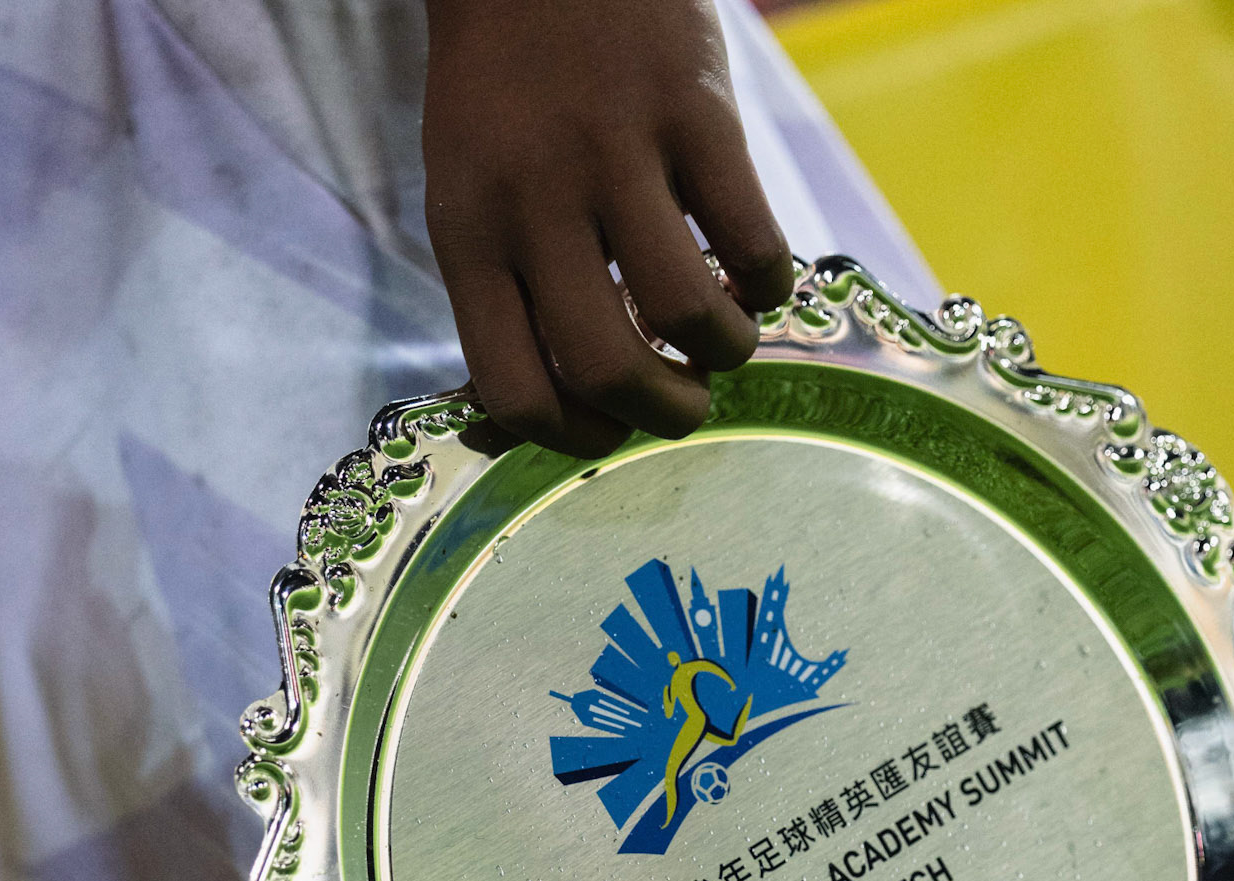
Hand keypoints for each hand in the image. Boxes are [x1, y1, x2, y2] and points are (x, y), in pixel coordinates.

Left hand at [423, 0, 795, 455]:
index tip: (608, 433)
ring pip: (685, 312)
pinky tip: (756, 276)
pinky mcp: (693, 109)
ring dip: (722, 352)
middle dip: (661, 414)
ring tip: (726, 340)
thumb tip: (561, 407)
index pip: (515, 389)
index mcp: (469, 235)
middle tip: (687, 406)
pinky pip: (750, 237)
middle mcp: (535, 201)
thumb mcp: (467, 189)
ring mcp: (616, 151)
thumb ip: (503, 288)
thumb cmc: (504, 88)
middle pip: (607, 367)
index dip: (573, 439)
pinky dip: (766, 282)